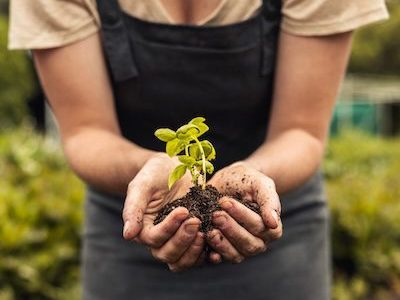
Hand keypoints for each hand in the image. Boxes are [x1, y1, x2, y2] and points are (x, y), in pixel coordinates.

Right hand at [122, 153, 205, 271]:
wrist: (174, 168)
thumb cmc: (154, 174)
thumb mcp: (142, 185)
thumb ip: (133, 208)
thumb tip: (128, 235)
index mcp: (144, 229)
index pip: (154, 239)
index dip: (169, 228)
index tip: (183, 210)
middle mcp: (160, 240)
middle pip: (168, 254)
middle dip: (183, 240)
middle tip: (196, 220)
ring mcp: (178, 241)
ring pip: (183, 261)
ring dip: (194, 251)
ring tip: (206, 231)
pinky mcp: (195, 238)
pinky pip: (200, 256)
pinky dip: (208, 253)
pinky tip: (217, 243)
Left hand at [206, 161, 282, 262]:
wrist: (228, 180)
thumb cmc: (247, 180)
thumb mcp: (260, 183)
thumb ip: (269, 201)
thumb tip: (273, 223)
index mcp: (271, 227)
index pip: (260, 227)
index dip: (242, 216)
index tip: (226, 202)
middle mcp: (258, 241)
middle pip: (249, 244)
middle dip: (230, 229)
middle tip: (216, 214)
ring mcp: (241, 248)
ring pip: (236, 254)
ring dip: (222, 243)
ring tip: (209, 228)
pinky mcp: (224, 250)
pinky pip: (220, 258)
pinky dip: (213, 253)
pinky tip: (205, 242)